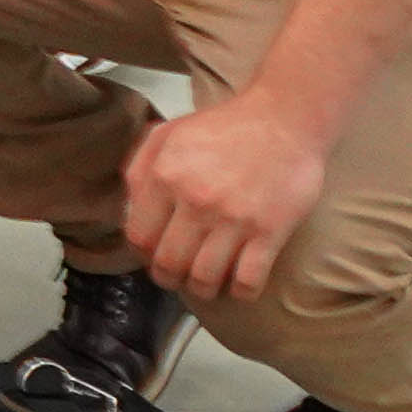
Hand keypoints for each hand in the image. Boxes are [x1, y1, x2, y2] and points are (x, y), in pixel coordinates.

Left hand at [122, 86, 331, 307]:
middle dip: (169, 278)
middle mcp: (195, 200)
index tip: (153, 257)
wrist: (284, 120)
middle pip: (169, 264)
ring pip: (205, 279)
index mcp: (165, 176)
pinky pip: (248, 280)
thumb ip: (140, 168)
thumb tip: (128, 208)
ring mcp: (234, 219)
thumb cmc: (226, 127)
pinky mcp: (269, 231)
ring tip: (206, 284)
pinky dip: (241, 292)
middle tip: (177, 277)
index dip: (143, 255)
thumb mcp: (169, 134)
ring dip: (202, 290)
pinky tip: (239, 283)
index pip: (139, 237)